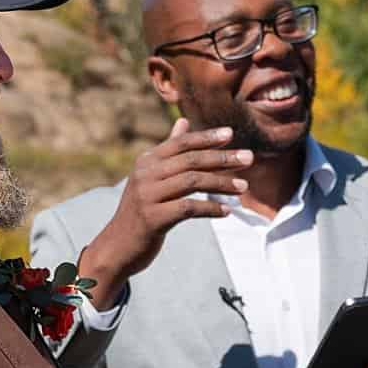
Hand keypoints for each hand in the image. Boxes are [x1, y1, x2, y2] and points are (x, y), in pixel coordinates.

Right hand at [78, 118, 254, 305]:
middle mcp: (145, 175)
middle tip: (249, 158)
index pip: (181, 143)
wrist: (118, 246)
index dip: (206, 137)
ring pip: (192, 182)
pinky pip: (189, 208)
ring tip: (243, 187)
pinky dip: (210, 208)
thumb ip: (168, 150)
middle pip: (190, 160)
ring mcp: (148, 196)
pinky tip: (226, 211)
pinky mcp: (153, 218)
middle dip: (222, 158)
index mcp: (146, 161)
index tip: (231, 133)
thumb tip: (184, 121)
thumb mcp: (151, 177)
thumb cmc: (142, 209)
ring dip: (222, 183)